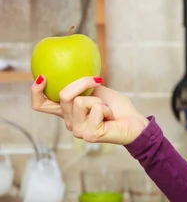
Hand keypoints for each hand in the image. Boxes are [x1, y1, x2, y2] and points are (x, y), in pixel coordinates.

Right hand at [31, 76, 148, 144]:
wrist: (135, 122)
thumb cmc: (117, 107)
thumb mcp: (96, 91)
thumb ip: (81, 87)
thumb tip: (69, 67)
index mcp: (68, 112)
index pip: (40, 105)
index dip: (36, 92)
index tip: (43, 76)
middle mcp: (69, 122)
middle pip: (63, 95)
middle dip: (82, 82)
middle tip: (97, 80)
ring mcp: (78, 130)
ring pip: (79, 101)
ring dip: (99, 100)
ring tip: (106, 109)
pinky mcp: (89, 134)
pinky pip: (95, 109)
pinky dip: (106, 108)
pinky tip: (111, 118)